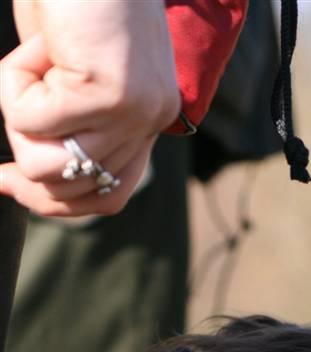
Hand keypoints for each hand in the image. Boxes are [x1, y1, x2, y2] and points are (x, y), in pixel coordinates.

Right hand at [0, 0, 179, 215]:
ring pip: (46, 164)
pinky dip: (12, 82)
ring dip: (19, 112)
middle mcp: (150, 123)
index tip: (6, 181)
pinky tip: (36, 44)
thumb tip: (34, 177)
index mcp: (149, 121)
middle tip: (12, 115)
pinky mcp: (107, 96)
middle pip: (72, 189)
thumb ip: (71, 123)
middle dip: (26, 153)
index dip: (55, 201)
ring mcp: (132, 114)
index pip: (109, 196)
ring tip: (35, 60)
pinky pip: (29, 121)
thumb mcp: (73, 73)